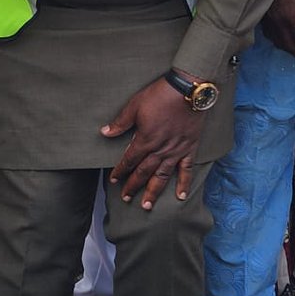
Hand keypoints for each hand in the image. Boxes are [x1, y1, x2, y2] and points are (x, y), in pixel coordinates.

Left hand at [102, 76, 204, 208]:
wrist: (188, 90)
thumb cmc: (160, 95)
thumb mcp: (134, 105)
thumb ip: (120, 122)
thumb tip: (105, 133)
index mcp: (145, 140)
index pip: (129, 160)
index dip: (120, 171)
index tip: (114, 180)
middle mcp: (160, 150)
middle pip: (144, 172)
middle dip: (133, 186)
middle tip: (126, 198)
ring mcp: (176, 151)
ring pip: (162, 176)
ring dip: (154, 192)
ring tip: (147, 205)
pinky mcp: (190, 148)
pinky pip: (186, 170)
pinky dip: (184, 184)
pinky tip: (180, 196)